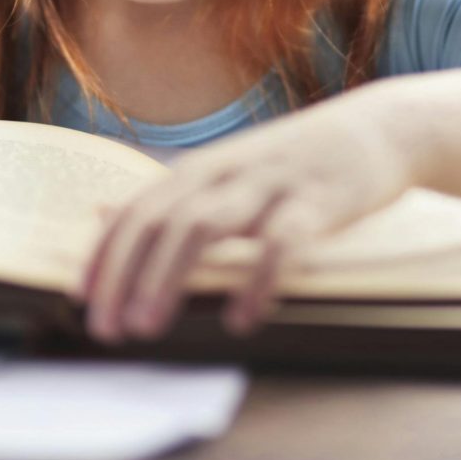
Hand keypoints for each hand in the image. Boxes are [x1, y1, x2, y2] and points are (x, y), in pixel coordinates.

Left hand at [73, 83, 415, 342]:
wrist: (378, 129)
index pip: (137, 209)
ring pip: (203, 225)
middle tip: (106, 330)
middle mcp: (226, 171)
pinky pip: (281, 243)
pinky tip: (242, 320)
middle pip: (158, 219)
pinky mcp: (316, 201)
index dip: (105, 253)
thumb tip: (105, 216)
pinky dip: (256, 280)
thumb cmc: (296, 162)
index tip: (82, 301)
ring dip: (168, 276)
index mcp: (202, 168)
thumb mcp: (231, 170)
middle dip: (124, 274)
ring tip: (148, 326)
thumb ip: (176, 197)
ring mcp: (269, 183)